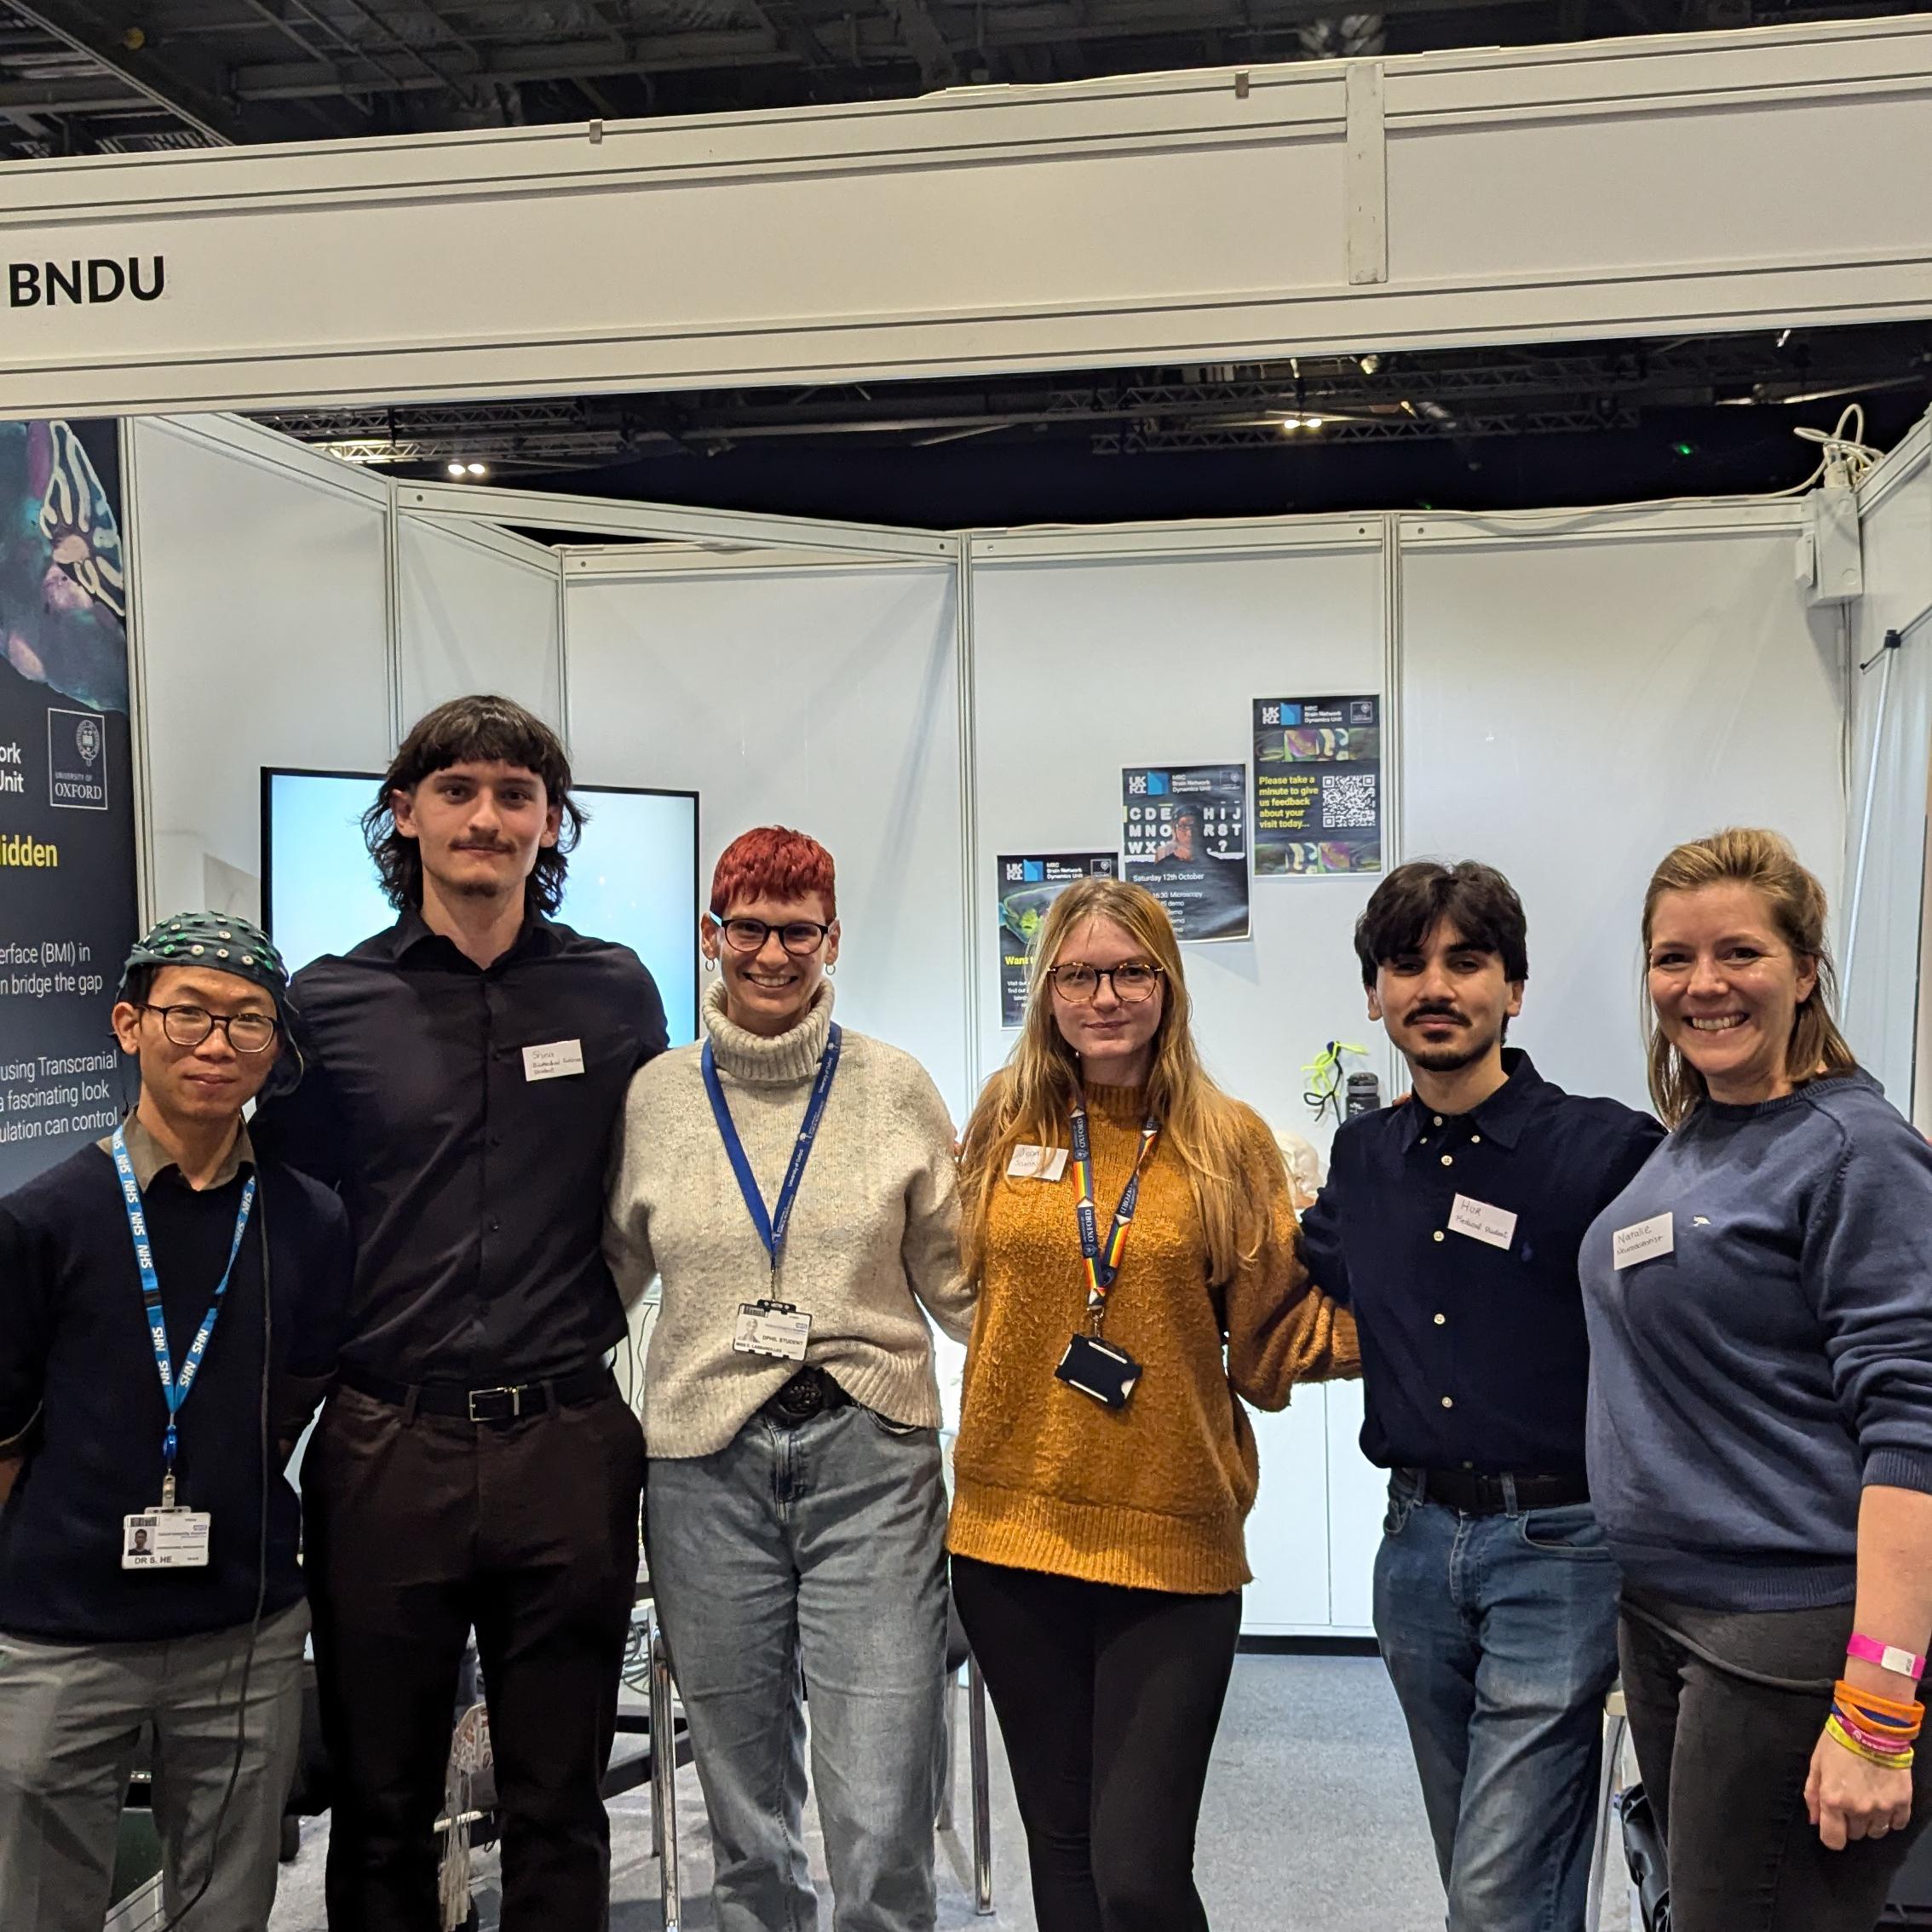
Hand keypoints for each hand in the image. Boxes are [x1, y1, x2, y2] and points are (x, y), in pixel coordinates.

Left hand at [1807, 1726, 1913, 1849]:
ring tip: (1868, 1799)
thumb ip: (1813, 1795)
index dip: (1832, 1836)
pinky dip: (1891, 1817)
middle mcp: (1858, 1810)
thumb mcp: (1816, 1764)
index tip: (1834, 1826)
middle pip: (1855, 1835)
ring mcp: (1883, 1808)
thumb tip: (1814, 1821)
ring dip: (1870, 1821)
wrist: (1872, 1727)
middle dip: (1850, 1822)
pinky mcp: (1902, 1803)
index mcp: (1833, 1800)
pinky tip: (1884, 1800)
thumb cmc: (1838, 1742)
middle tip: (1850, 1800)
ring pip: (1876, 1832)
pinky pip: (1897, 1824)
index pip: (1833, 1840)